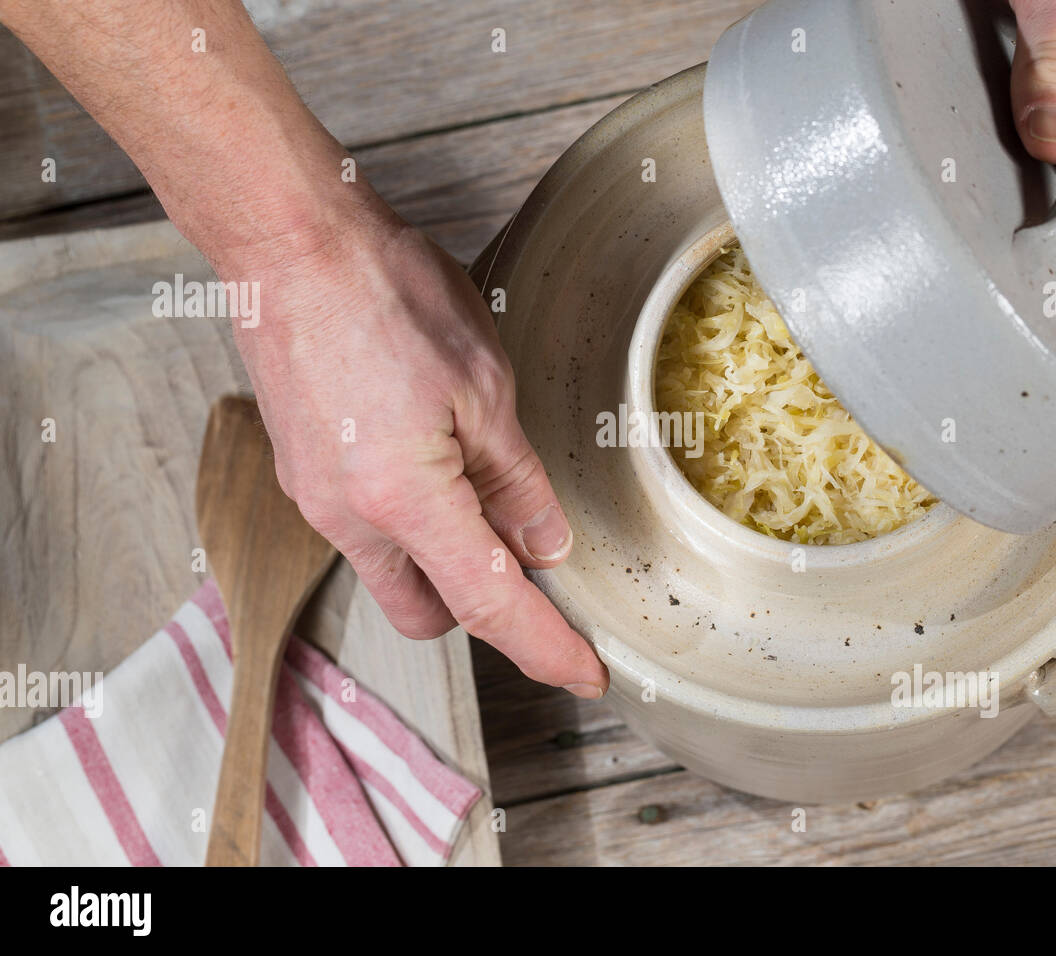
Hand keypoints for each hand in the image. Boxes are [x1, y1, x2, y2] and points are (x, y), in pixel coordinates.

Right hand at [227, 205, 608, 698]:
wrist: (290, 244)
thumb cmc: (384, 296)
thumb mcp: (483, 387)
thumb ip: (516, 480)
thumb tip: (544, 545)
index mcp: (403, 502)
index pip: (489, 604)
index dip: (544, 647)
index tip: (584, 673)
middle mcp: (348, 519)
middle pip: (428, 610)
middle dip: (482, 604)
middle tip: (533, 555)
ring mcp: (315, 499)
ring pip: (394, 569)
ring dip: (444, 553)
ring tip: (481, 480)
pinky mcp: (303, 472)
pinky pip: (366, 527)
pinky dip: (410, 518)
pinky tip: (434, 456)